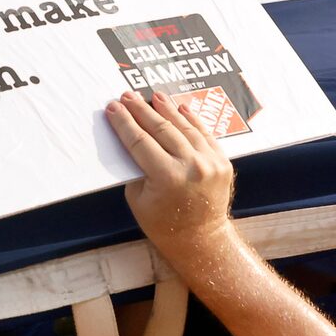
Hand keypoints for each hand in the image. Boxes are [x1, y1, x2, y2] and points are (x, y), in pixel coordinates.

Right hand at [104, 92, 236, 262]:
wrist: (200, 239)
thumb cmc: (162, 224)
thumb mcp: (138, 198)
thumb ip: (135, 167)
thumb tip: (129, 137)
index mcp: (167, 177)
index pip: (139, 141)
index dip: (124, 123)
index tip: (113, 108)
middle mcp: (191, 166)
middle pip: (161, 129)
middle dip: (141, 110)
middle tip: (128, 96)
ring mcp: (210, 162)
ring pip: (184, 127)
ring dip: (167, 109)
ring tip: (153, 96)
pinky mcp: (222, 161)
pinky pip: (204, 134)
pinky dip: (192, 119)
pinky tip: (180, 106)